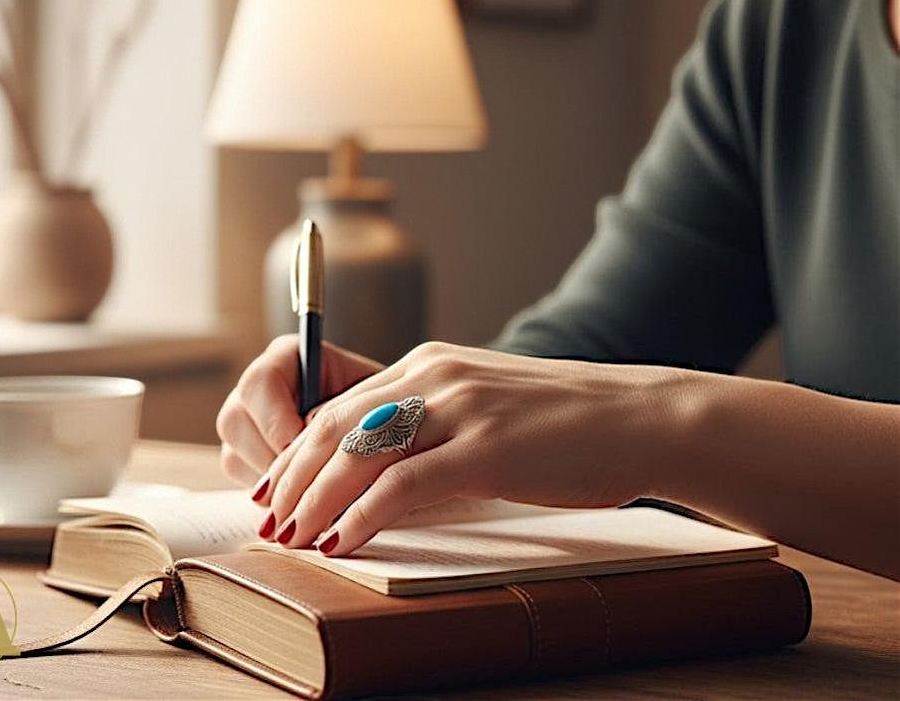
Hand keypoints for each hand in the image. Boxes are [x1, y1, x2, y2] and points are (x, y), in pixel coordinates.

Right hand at [216, 335, 383, 488]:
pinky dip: (269, 495)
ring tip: (310, 492)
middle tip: (308, 480)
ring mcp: (244, 421)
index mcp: (286, 358)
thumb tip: (313, 433)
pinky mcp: (243, 454)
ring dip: (271, 481)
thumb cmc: (381, 411)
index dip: (279, 419)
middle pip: (234, 419)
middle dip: (272, 457)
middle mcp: (257, 386)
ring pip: (232, 454)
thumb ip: (342, 411)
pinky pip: (239, 477)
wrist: (380, 432)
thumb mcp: (371, 403)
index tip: (306, 445)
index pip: (260, 382)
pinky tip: (301, 499)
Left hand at [252, 341, 696, 554]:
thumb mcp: (486, 406)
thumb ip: (434, 423)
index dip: (298, 449)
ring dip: (316, 499)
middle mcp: (436, 376)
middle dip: (293, 477)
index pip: (342, 405)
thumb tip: (385, 474)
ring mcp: (460, 408)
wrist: (638, 416)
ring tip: (291, 538)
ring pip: (361, 453)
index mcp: (431, 364)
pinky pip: (405, 483)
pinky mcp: (487, 449)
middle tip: (268, 519)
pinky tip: (342, 542)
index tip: (276, 486)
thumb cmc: (564, 421)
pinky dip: (363, 515)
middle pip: (337, 427)